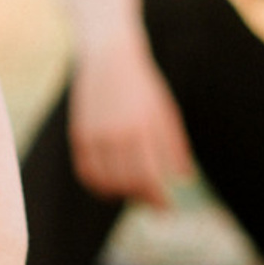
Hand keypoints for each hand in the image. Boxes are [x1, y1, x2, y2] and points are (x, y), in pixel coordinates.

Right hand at [68, 37, 192, 205]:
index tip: (168, 208)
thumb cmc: (143, 85)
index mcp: (141, 127)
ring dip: (120, 194)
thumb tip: (184, 178)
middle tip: (155, 203)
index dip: (157, 198)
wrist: (108, 55)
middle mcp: (116, 133)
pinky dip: (98, 184)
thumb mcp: (165, 111)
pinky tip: (112, 186)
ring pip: (104, 181)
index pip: (148, 176)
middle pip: (126, 182)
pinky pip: (86, 171)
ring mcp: (94, 134)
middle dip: (143, 198)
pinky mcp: (79, 133)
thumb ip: (174, 145)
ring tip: (135, 193)